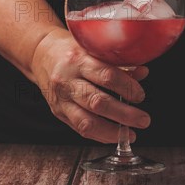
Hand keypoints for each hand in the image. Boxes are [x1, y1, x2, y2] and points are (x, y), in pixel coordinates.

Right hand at [31, 28, 150, 143]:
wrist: (40, 55)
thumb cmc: (70, 50)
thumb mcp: (93, 49)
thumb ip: (118, 63)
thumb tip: (143, 73)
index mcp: (79, 60)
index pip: (107, 76)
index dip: (127, 88)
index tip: (140, 95)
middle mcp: (68, 81)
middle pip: (98, 102)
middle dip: (125, 114)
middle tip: (143, 119)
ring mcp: (61, 99)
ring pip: (87, 121)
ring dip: (113, 131)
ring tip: (132, 133)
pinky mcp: (58, 112)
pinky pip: (80, 129)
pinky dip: (100, 135)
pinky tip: (114, 135)